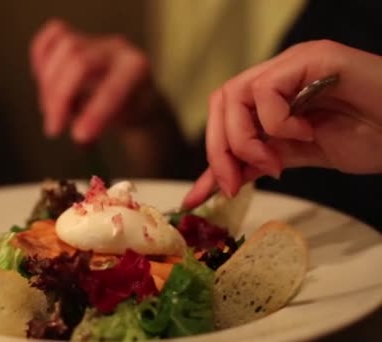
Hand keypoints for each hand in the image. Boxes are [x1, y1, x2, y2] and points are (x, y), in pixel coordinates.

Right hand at [30, 19, 156, 144]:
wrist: (132, 96)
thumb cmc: (127, 111)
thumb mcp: (123, 122)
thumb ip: (101, 124)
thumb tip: (77, 133)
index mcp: (136, 68)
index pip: (112, 87)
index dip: (94, 112)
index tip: (79, 136)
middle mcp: (116, 48)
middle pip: (79, 61)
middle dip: (61, 97)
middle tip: (55, 128)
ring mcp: (94, 39)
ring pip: (64, 48)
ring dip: (49, 84)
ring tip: (52, 110)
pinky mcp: (75, 36)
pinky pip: (52, 36)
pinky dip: (41, 60)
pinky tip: (44, 83)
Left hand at [183, 40, 381, 207]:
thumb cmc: (369, 136)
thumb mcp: (299, 156)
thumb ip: (259, 162)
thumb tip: (220, 183)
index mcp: (272, 96)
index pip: (223, 116)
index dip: (211, 154)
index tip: (205, 194)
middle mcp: (278, 75)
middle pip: (221, 102)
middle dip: (220, 149)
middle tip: (236, 183)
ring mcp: (294, 64)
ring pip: (236, 94)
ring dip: (246, 139)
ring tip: (276, 161)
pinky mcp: (313, 58)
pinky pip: (268, 89)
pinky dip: (276, 121)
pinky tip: (305, 133)